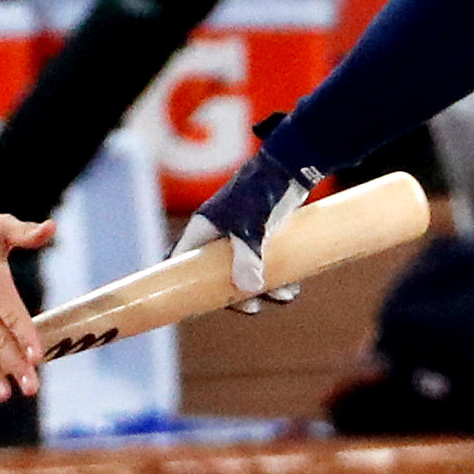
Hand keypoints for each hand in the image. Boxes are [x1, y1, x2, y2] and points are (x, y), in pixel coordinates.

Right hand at [172, 139, 324, 311]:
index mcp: (203, 230)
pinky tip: (293, 285)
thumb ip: (247, 260)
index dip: (180, 284)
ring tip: (287, 295)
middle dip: (236, 294)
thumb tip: (248, 291)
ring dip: (265, 286)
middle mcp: (218, 233)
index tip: (191, 307)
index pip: (180, 262)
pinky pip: (263, 262)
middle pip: (216, 274)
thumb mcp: (252, 229)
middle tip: (253, 307)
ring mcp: (240, 233)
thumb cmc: (263, 193)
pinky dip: (276, 275)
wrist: (291, 166)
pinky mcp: (261, 233)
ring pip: (245, 270)